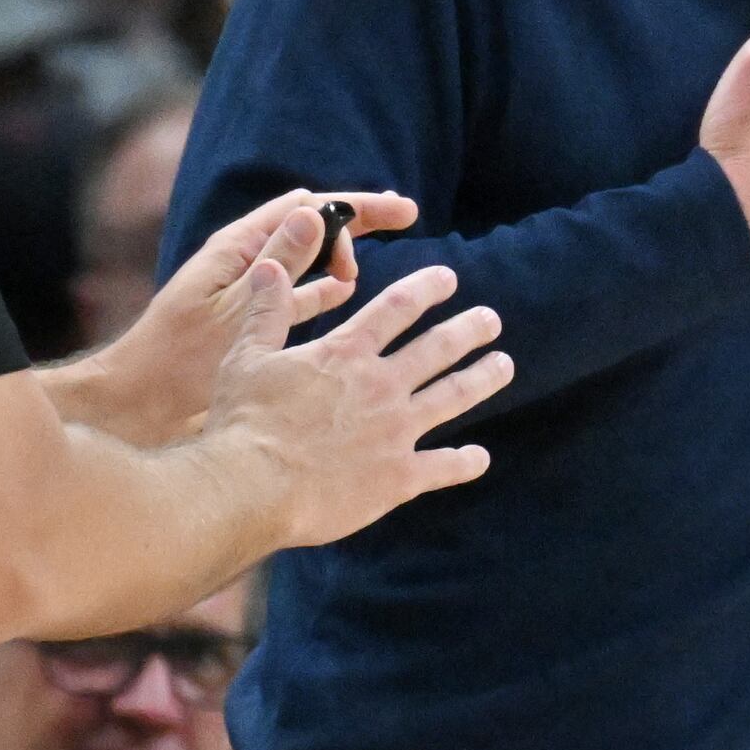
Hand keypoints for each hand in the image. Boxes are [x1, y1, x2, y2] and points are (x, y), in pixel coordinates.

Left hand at [73, 188, 410, 446]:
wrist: (141, 404)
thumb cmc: (180, 360)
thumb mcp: (236, 309)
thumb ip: (277, 263)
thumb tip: (315, 209)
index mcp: (241, 249)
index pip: (309, 207)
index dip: (359, 206)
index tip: (402, 212)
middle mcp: (249, 263)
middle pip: (313, 227)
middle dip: (357, 225)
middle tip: (405, 224)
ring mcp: (252, 291)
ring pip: (308, 260)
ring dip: (339, 258)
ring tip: (370, 269)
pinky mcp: (254, 321)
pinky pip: (298, 294)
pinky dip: (323, 289)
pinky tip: (345, 294)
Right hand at [207, 257, 512, 548]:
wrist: (252, 487)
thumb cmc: (244, 421)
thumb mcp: (247, 355)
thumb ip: (267, 310)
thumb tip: (268, 263)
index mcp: (347, 353)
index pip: (397, 308)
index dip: (427, 289)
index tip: (449, 278)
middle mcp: (381, 385)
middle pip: (438, 348)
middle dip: (469, 330)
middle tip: (491, 320)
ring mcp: (396, 431)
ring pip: (453, 396)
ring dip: (483, 378)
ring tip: (504, 365)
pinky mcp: (399, 477)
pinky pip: (443, 467)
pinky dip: (465, 462)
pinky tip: (480, 457)